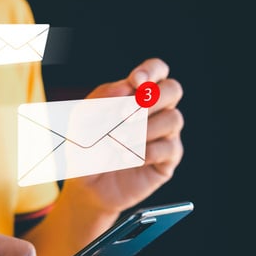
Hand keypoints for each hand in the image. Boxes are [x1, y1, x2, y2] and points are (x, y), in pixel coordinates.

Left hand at [63, 58, 184, 214]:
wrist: (85, 185)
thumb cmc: (86, 149)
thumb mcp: (82, 119)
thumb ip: (101, 97)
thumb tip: (128, 86)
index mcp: (135, 96)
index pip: (157, 70)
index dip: (151, 71)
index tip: (135, 82)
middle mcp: (154, 112)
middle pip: (173, 90)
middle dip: (149, 100)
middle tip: (123, 116)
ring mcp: (164, 135)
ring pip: (173, 118)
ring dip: (143, 129)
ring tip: (118, 142)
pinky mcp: (167, 160)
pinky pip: (170, 147)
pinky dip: (146, 151)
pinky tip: (126, 158)